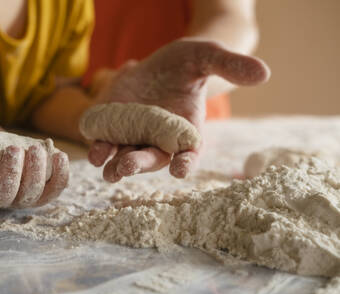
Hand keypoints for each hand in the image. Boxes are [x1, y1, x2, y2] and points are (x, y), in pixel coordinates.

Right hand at [0, 98, 68, 207]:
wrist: (11, 157)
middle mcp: (1, 198)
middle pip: (5, 194)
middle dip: (11, 172)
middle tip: (14, 149)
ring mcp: (24, 199)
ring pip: (31, 192)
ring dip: (35, 171)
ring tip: (35, 148)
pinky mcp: (45, 194)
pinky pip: (54, 188)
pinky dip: (60, 174)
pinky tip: (60, 155)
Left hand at [88, 39, 269, 181]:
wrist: (160, 63)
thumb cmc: (188, 63)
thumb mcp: (207, 57)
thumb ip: (230, 66)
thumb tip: (264, 72)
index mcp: (185, 131)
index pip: (188, 154)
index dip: (186, 163)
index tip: (181, 170)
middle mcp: (159, 139)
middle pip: (151, 158)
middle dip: (140, 163)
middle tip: (128, 167)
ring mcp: (134, 134)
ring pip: (125, 155)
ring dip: (115, 164)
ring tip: (107, 168)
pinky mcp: (113, 126)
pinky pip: (105, 141)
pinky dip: (99, 147)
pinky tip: (95, 149)